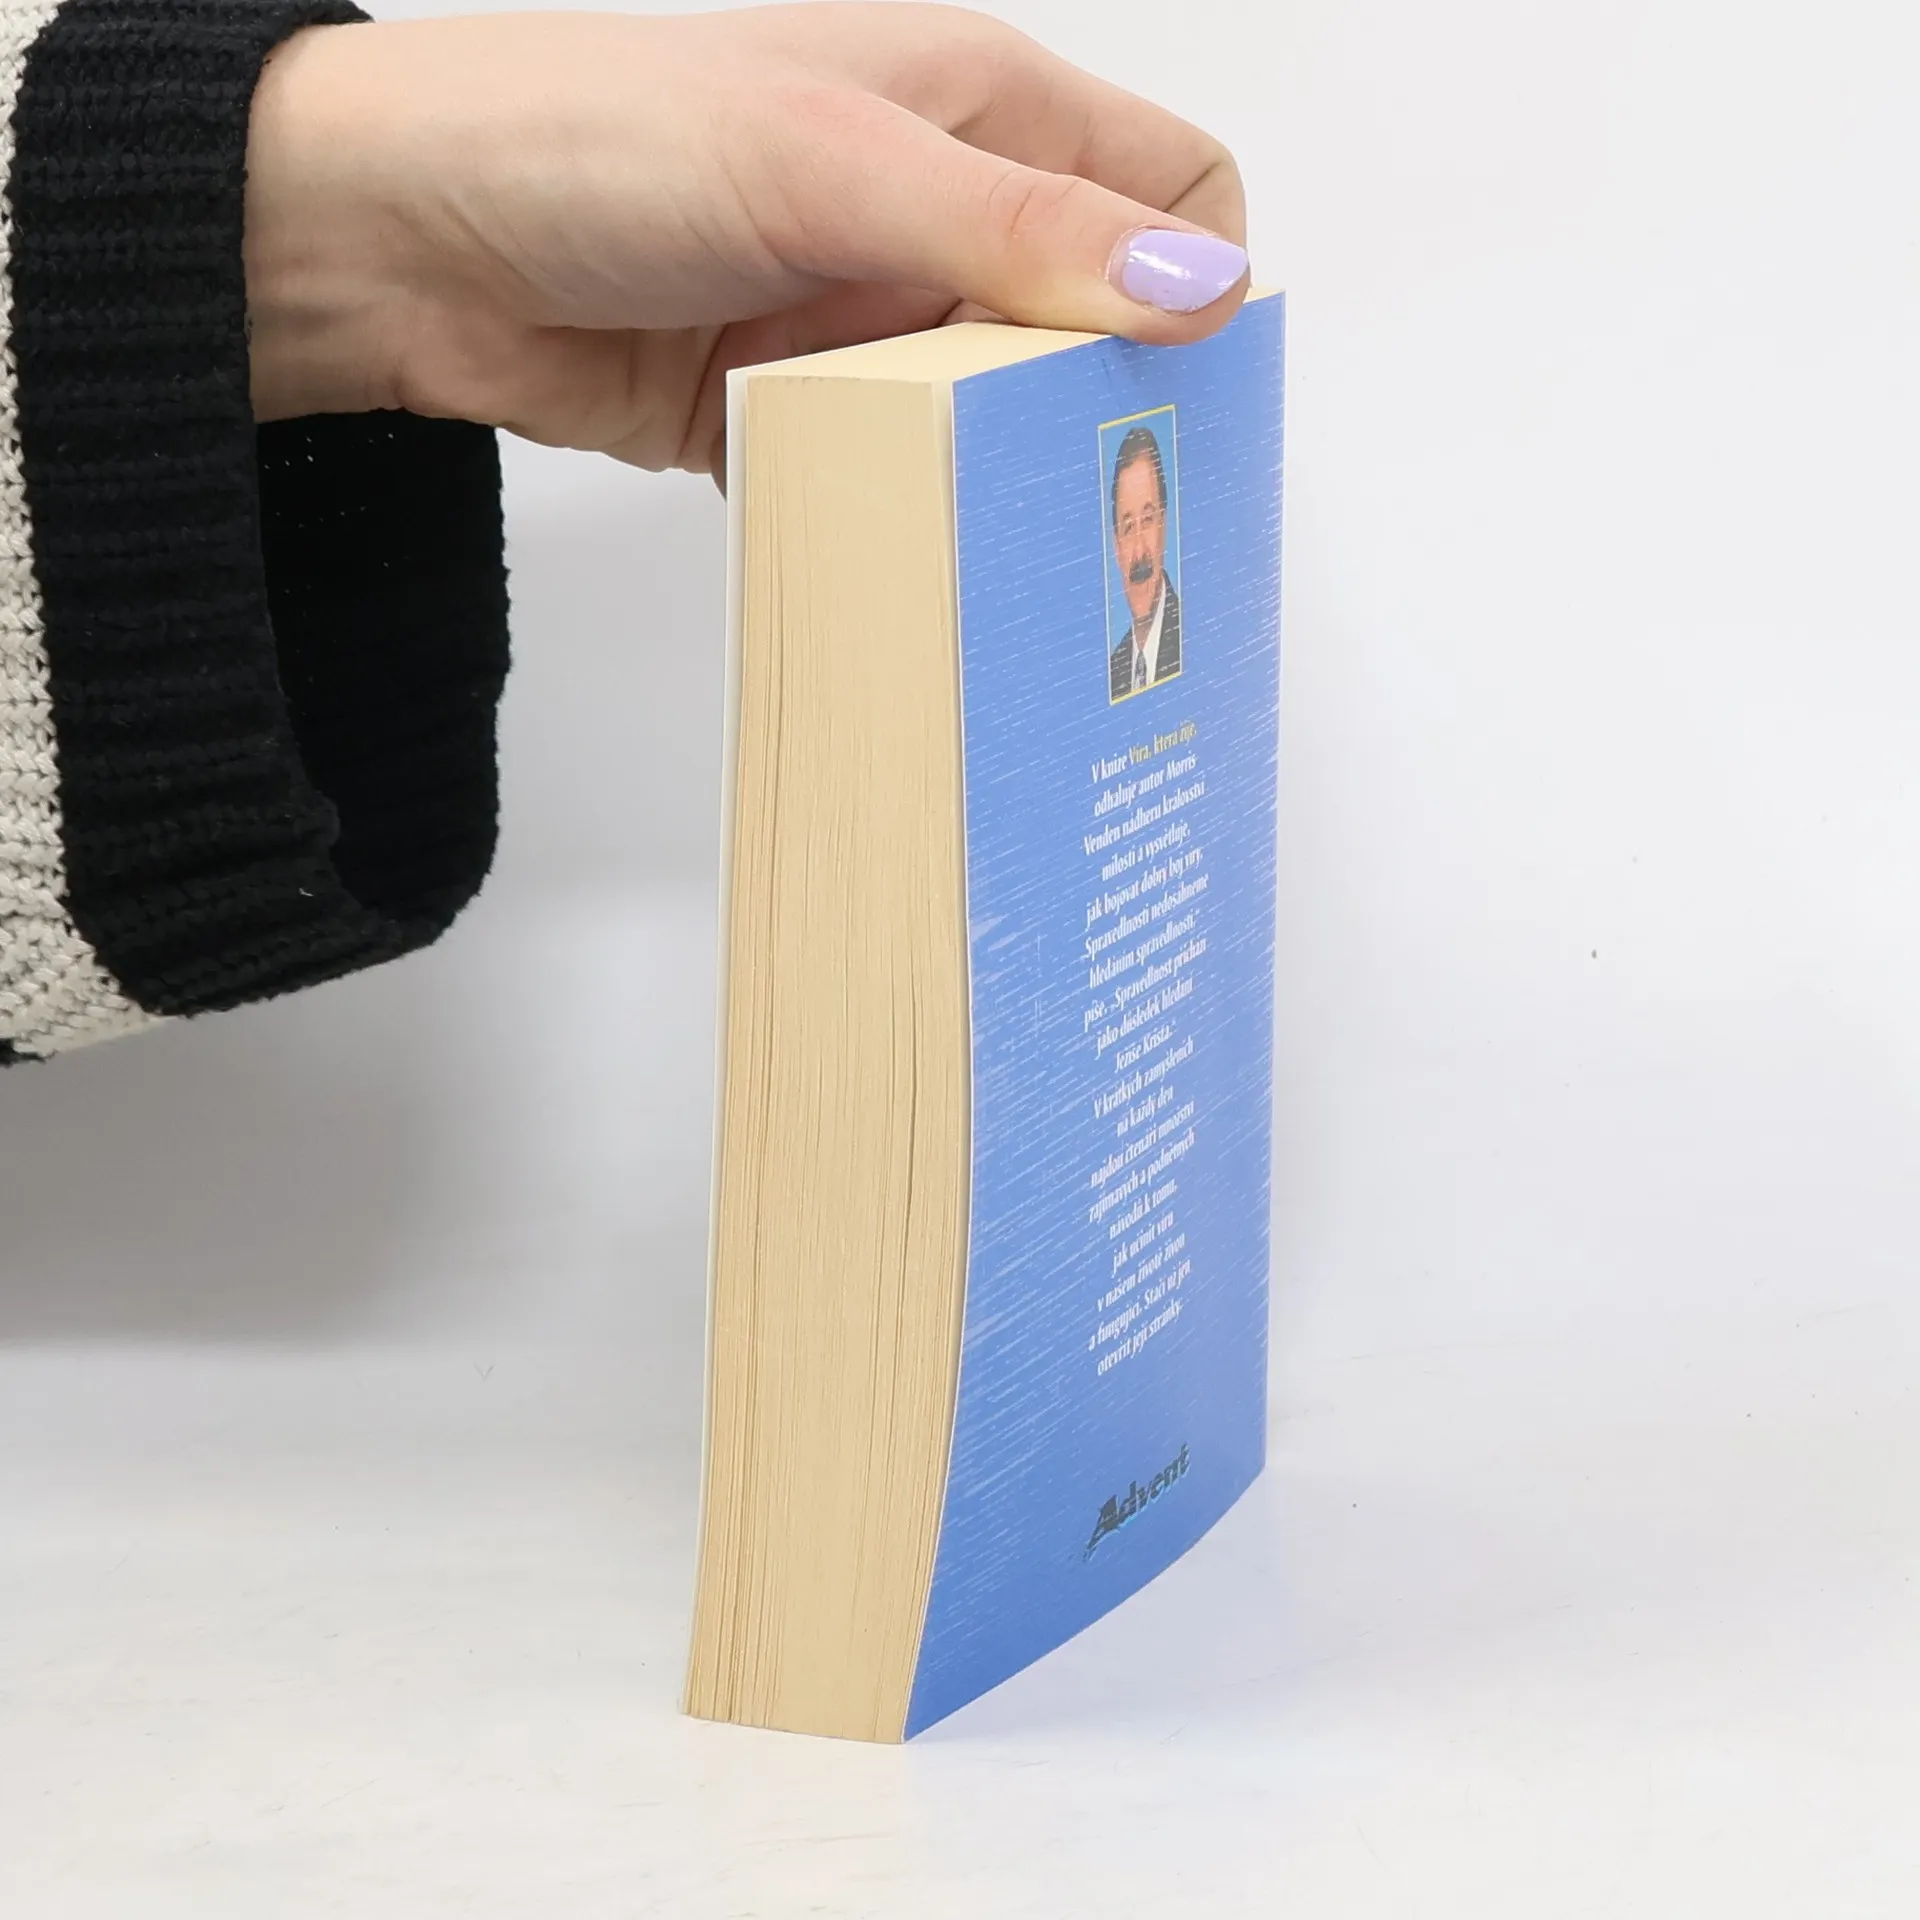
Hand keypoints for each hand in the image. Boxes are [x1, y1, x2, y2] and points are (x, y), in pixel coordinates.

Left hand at [242, 4, 1248, 477]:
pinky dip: (907, 510)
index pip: (1170, 182)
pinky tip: (905, 540)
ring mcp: (869, 318)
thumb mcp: (828, 162)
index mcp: (976, 106)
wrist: (404, 243)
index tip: (1177, 381)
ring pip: (1001, 412)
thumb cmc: (593, 139)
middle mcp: (937, 213)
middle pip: (1096, 321)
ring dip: (1001, 468)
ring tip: (999, 529)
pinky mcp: (804, 410)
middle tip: (1103, 495)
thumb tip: (1201, 287)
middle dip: (1107, 402)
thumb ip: (1016, 227)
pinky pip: (899, 475)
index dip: (1196, 273)